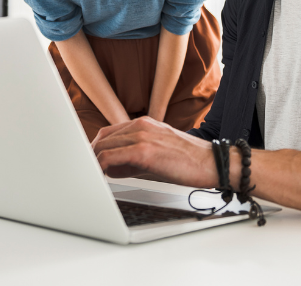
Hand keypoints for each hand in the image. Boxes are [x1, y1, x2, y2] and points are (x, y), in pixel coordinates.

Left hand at [91, 116, 216, 186]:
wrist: (213, 162)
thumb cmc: (189, 161)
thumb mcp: (157, 154)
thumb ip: (132, 160)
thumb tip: (110, 169)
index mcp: (144, 123)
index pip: (109, 133)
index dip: (96, 148)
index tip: (90, 162)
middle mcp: (141, 125)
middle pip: (102, 138)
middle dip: (91, 156)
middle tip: (87, 172)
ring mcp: (142, 136)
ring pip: (103, 146)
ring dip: (94, 162)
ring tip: (92, 177)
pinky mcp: (144, 151)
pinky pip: (111, 158)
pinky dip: (101, 167)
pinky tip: (101, 177)